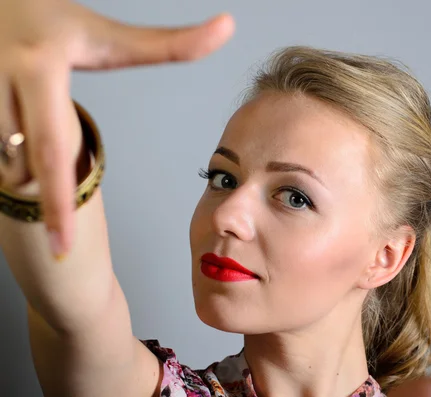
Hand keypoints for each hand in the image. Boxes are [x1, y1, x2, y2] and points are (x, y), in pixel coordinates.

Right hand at [0, 0, 233, 257]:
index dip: (58, 207)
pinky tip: (15, 133)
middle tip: (62, 243)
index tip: (64, 251)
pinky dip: (8, 155)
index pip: (53, 150)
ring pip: (2, 162)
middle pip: (23, 166)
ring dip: (25, 168)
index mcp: (41, 66)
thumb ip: (169, 43)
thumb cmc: (57, 22)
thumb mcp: (108, 37)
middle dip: (42, 204)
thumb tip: (227, 26)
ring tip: (34, 140)